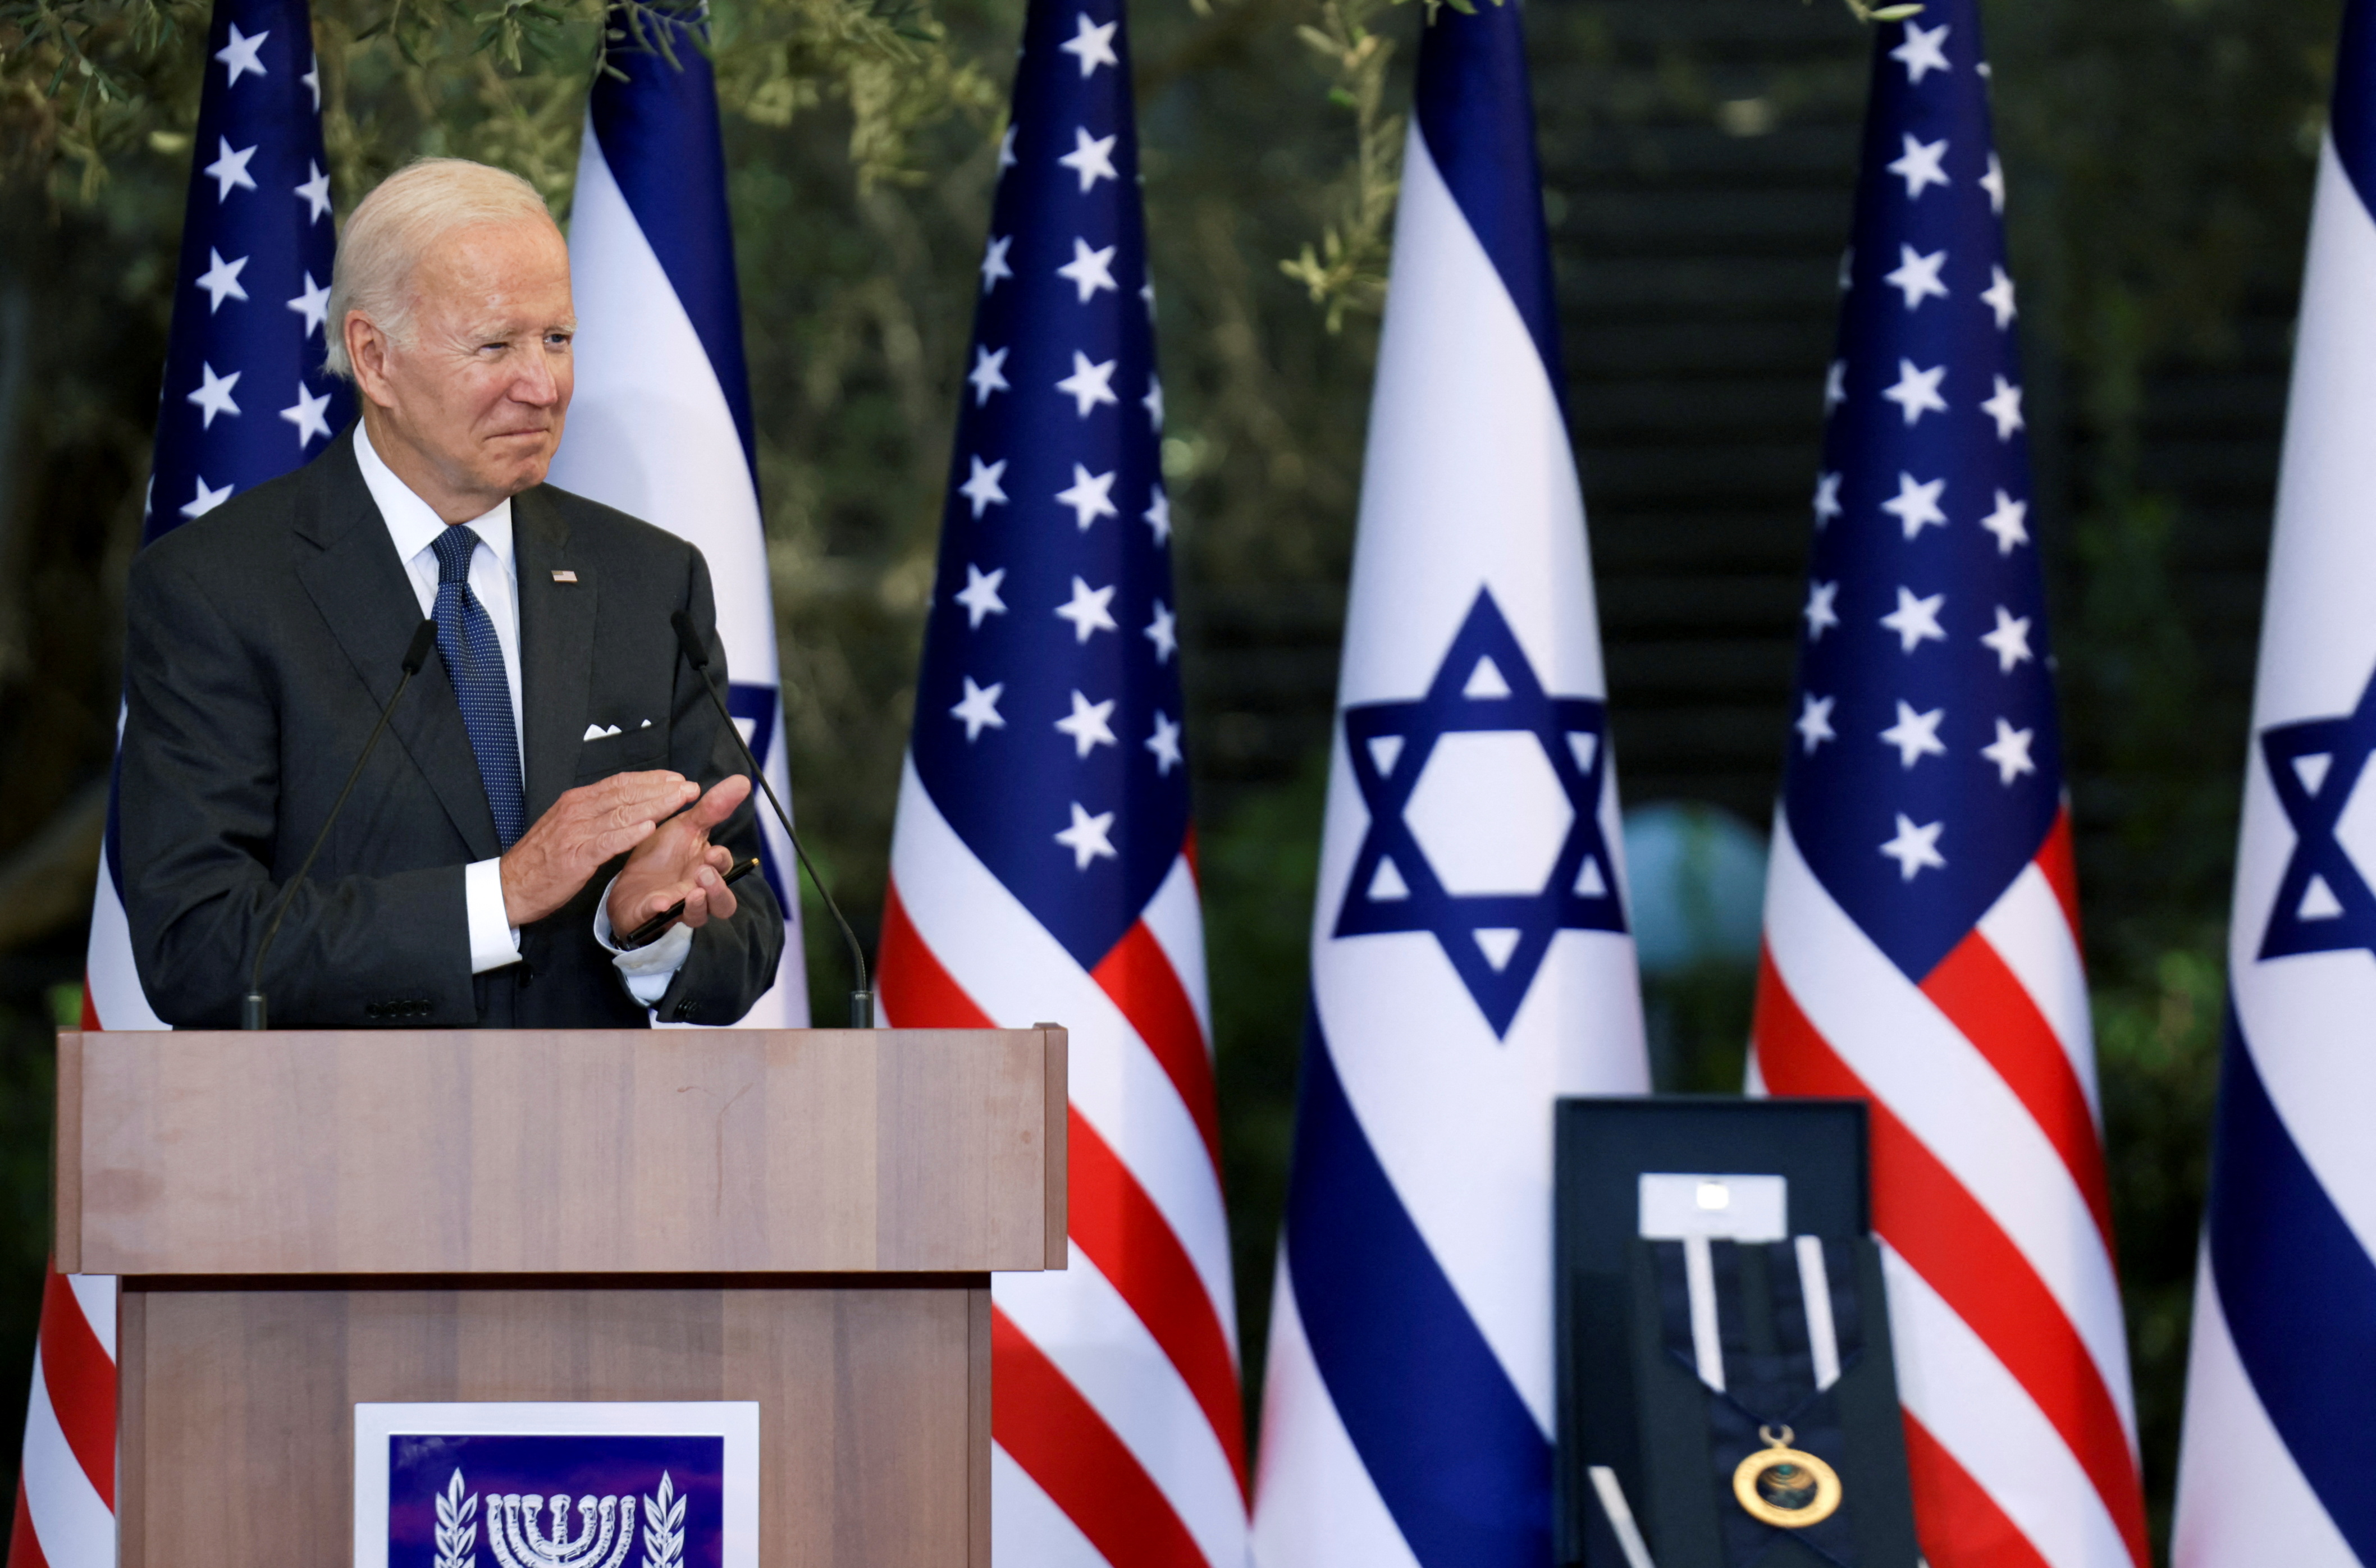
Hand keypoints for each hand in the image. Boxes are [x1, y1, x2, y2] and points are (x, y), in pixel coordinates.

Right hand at [500, 770, 697, 927]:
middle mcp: (577, 811)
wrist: (510, 886)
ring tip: (679, 800)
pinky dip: (628, 833)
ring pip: (621, 813)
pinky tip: (649, 827)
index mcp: (576, 802)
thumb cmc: (542, 859)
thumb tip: (626, 804)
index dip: (651, 779)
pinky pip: (606, 842)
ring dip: (654, 805)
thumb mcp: (568, 827)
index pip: (620, 783)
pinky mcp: (574, 857)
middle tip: (689, 787)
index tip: (677, 778)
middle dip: (661, 789)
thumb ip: (595, 813)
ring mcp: (575, 833)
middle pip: (625, 793)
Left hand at [604, 774, 752, 940]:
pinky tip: (658, 903)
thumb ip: (713, 807)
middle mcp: (700, 893)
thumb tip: (743, 780)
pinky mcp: (652, 916)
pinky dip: (659, 911)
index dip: (721, 861)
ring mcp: (678, 908)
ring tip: (692, 892)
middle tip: (704, 872)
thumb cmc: (663, 854)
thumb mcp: (686, 826)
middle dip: (717, 890)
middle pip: (723, 903)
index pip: (725, 869)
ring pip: (699, 917)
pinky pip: (658, 918)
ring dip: (698, 906)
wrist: (627, 881)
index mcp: (708, 869)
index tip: (711, 851)